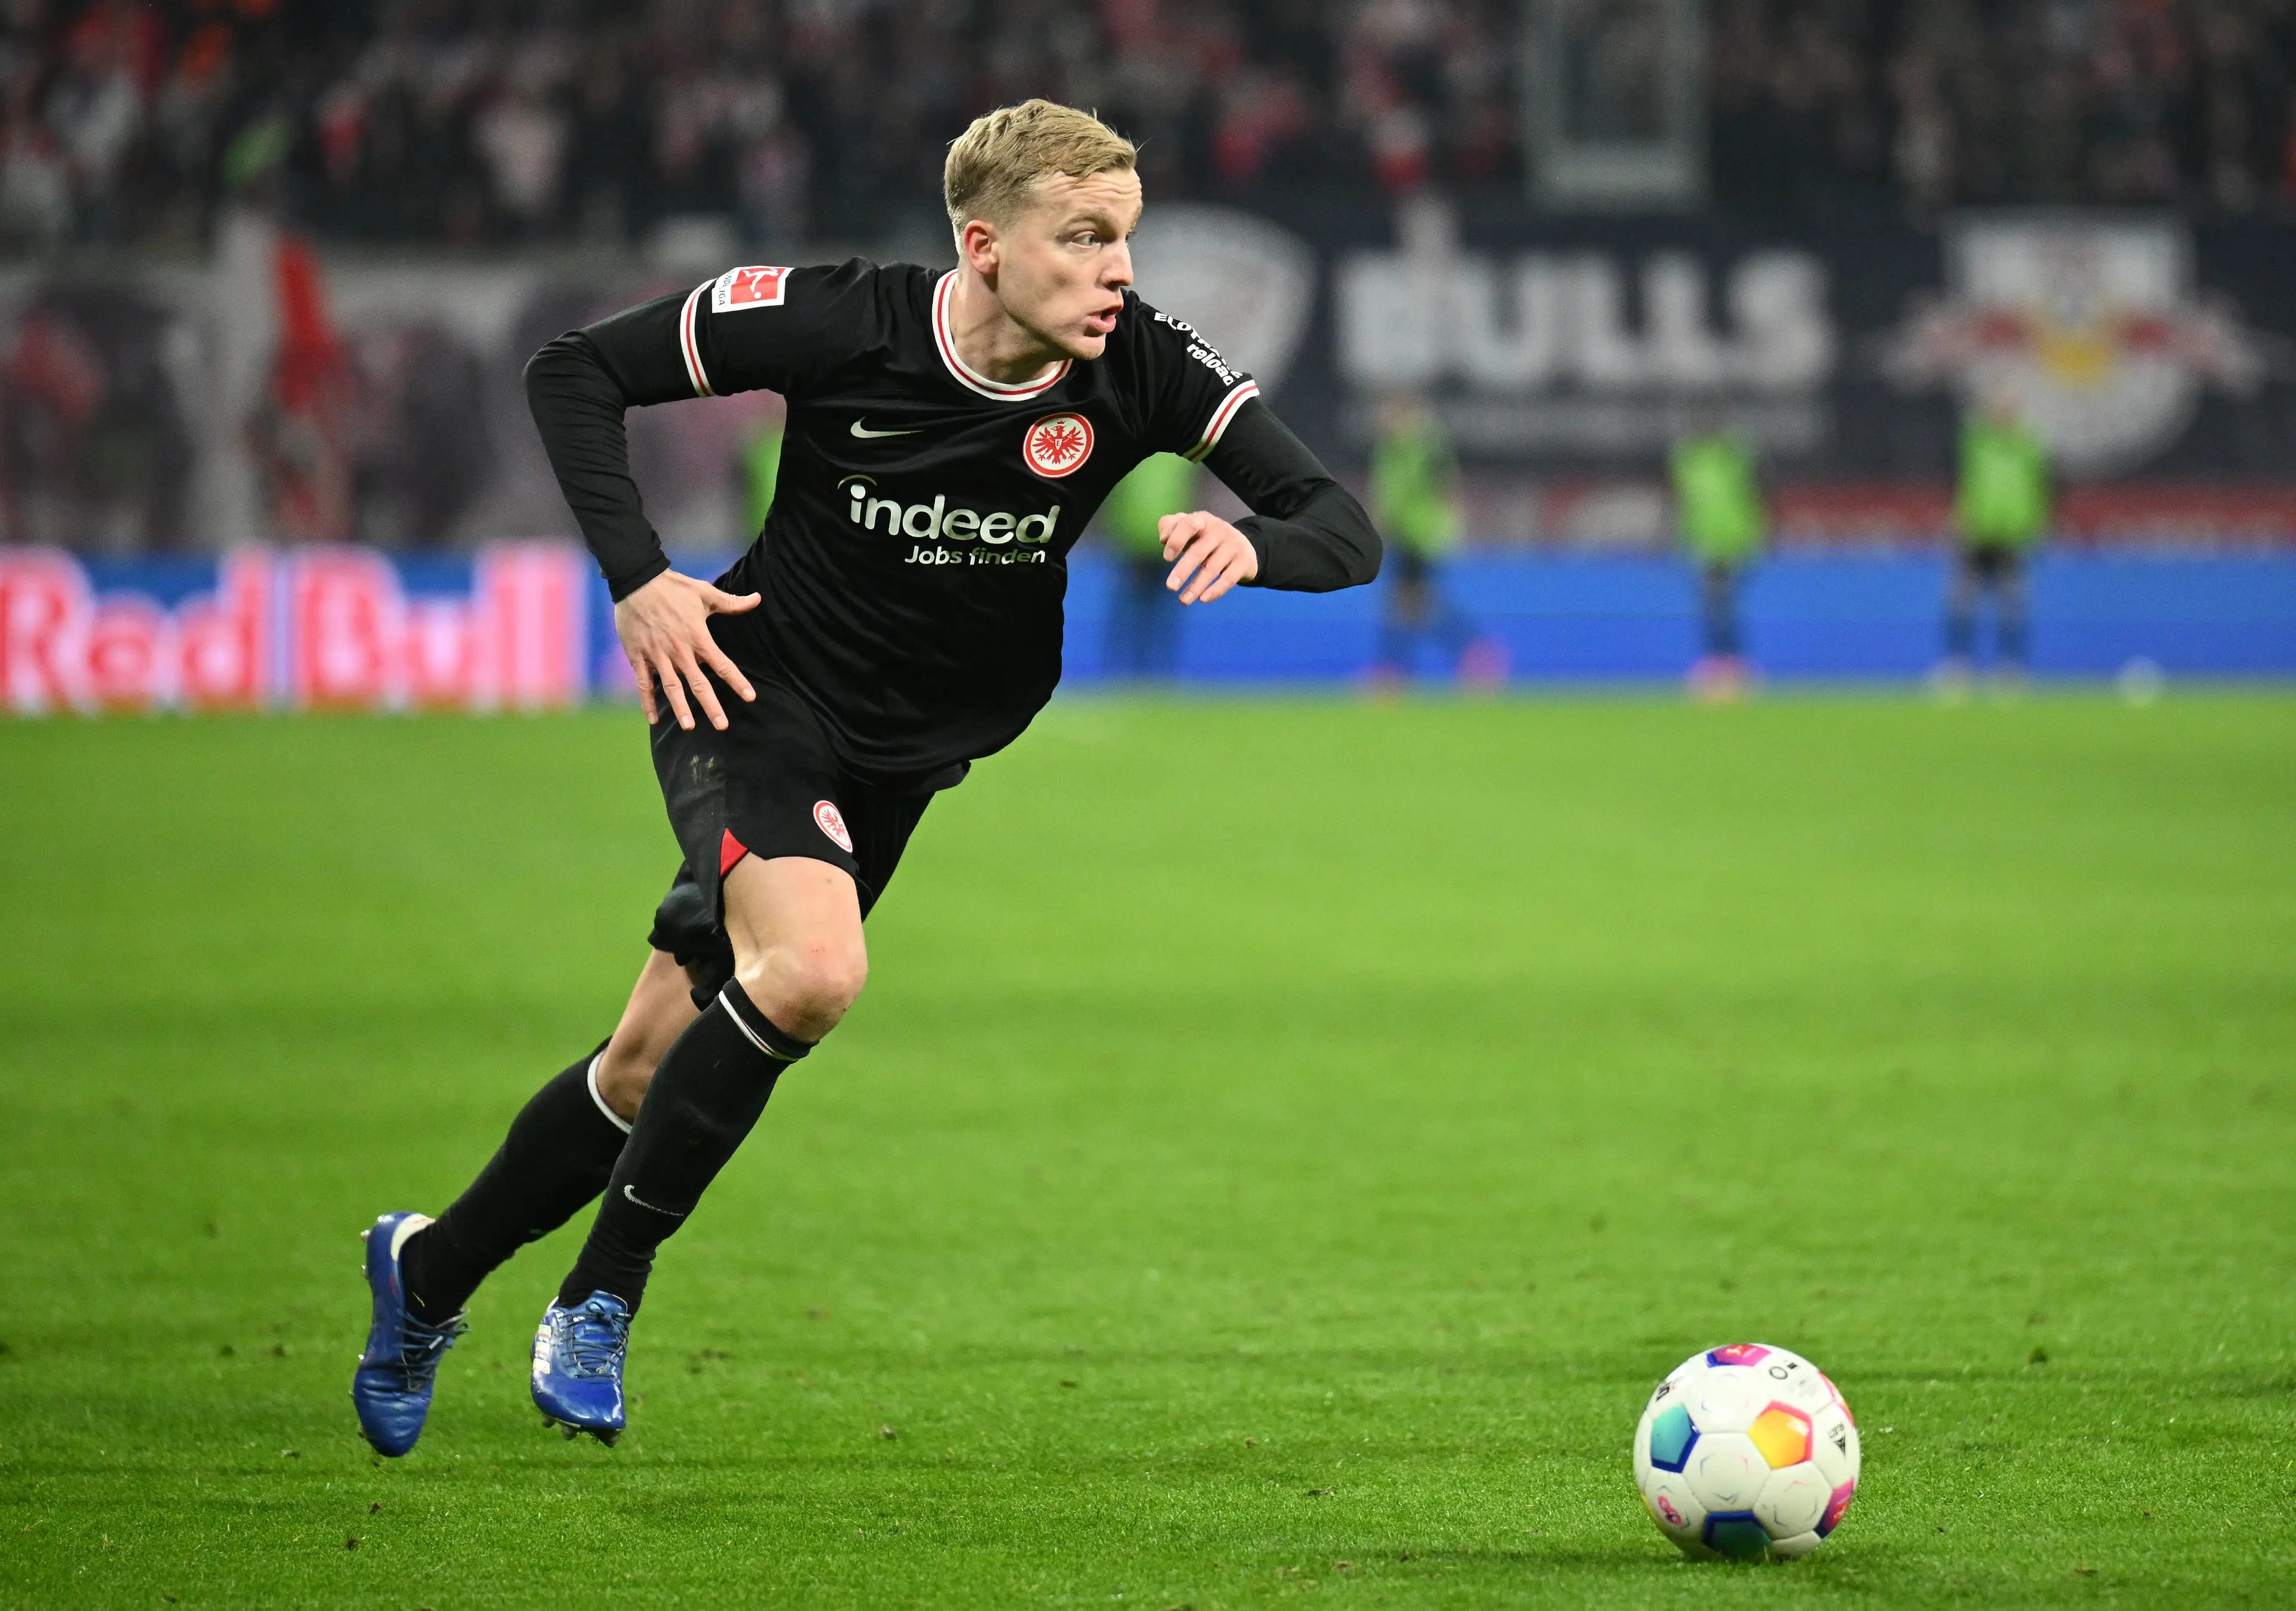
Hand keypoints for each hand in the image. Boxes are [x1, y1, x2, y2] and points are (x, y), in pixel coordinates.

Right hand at [613, 570, 761, 729]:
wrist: (636, 580)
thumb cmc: (673, 587)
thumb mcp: (705, 592)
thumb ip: (732, 602)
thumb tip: (757, 599)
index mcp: (698, 637)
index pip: (722, 664)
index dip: (737, 681)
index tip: (750, 697)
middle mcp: (679, 650)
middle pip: (698, 683)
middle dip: (711, 706)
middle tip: (722, 726)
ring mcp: (657, 655)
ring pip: (671, 687)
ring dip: (680, 708)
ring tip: (689, 727)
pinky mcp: (638, 656)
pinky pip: (643, 683)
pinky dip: (647, 702)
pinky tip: (654, 720)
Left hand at [1159, 510, 1258, 604]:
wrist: (1242, 545)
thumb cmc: (1205, 538)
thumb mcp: (1188, 528)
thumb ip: (1170, 527)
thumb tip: (1163, 539)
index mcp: (1202, 520)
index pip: (1189, 525)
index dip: (1176, 540)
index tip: (1167, 559)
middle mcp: (1219, 530)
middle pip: (1199, 552)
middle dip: (1183, 570)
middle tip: (1171, 587)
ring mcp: (1234, 545)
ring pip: (1212, 568)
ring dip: (1196, 587)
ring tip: (1183, 600)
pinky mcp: (1244, 561)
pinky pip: (1229, 579)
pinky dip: (1215, 590)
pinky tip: (1203, 599)